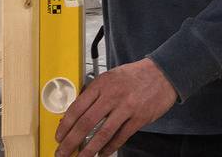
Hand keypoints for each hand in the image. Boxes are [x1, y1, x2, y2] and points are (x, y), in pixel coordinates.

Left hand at [54, 58, 176, 156]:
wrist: (163, 72)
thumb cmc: (134, 75)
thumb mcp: (110, 77)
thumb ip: (94, 93)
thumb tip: (75, 114)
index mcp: (102, 83)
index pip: (77, 107)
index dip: (65, 125)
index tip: (59, 136)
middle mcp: (112, 95)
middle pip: (86, 123)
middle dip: (71, 141)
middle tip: (63, 152)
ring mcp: (127, 107)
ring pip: (103, 133)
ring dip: (89, 149)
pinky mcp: (139, 118)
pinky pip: (121, 137)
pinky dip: (109, 148)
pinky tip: (102, 153)